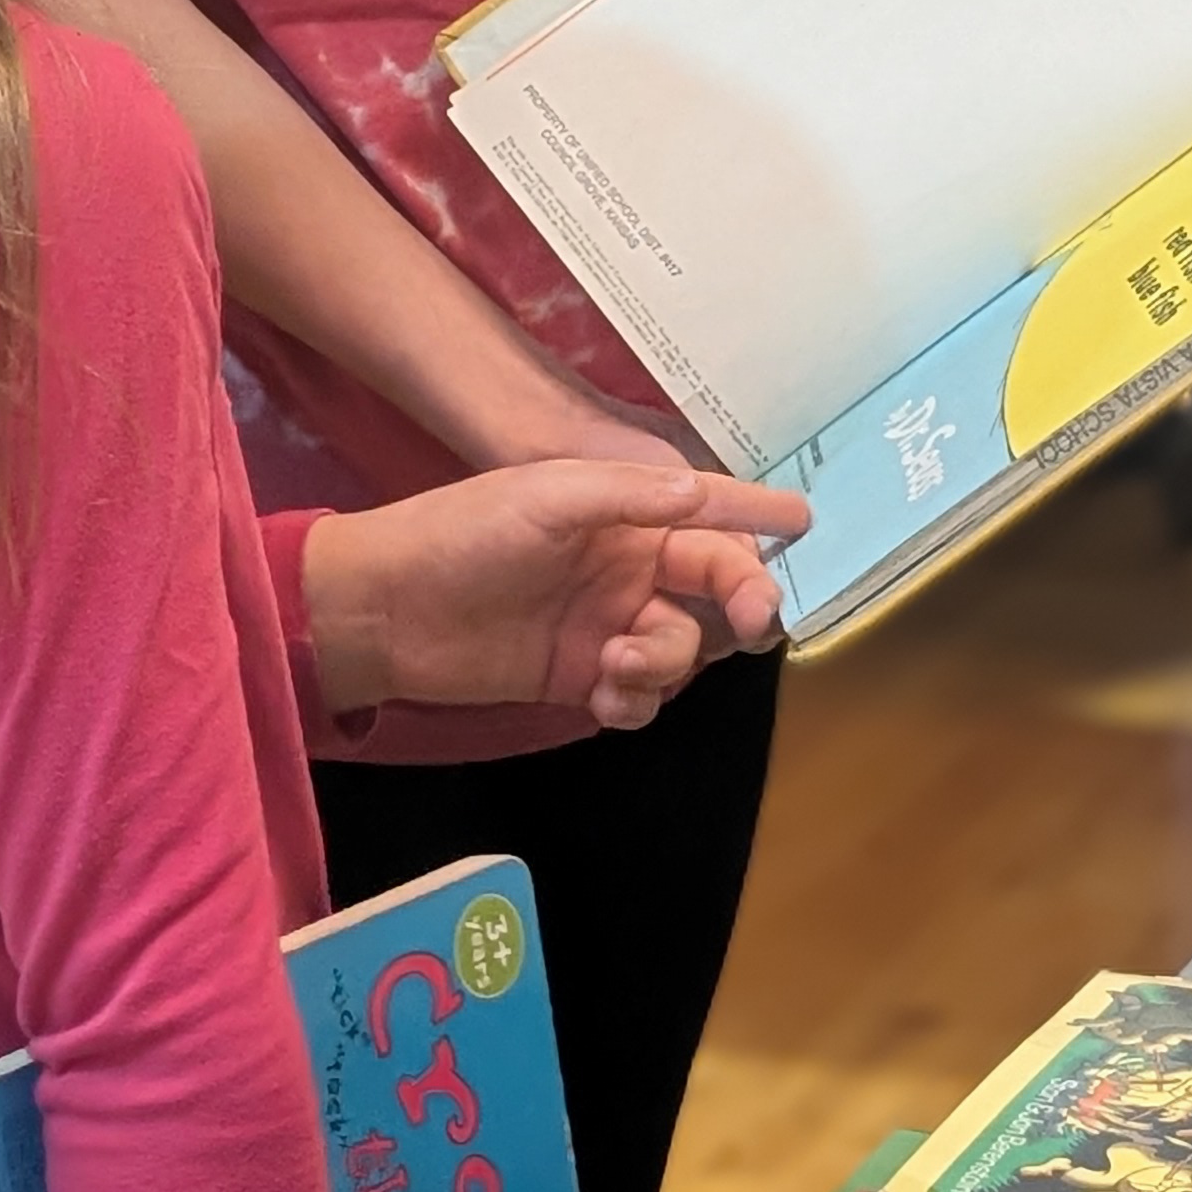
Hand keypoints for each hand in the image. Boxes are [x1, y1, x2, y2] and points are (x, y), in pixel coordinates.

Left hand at [304, 461, 809, 730]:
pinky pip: (644, 695)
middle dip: (740, 605)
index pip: (709, 511)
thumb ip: (628, 495)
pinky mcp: (581, 676)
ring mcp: (607, 623)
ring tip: (617, 664)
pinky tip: (604, 696)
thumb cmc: (463, 531)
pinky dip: (639, 700)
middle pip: (716, 589)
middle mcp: (627, 566)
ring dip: (670, 661)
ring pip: (685, 649)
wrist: (385, 607)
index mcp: (624, 513)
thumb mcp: (545, 495)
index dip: (758, 515)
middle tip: (746, 621)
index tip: (807, 521)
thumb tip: (702, 492)